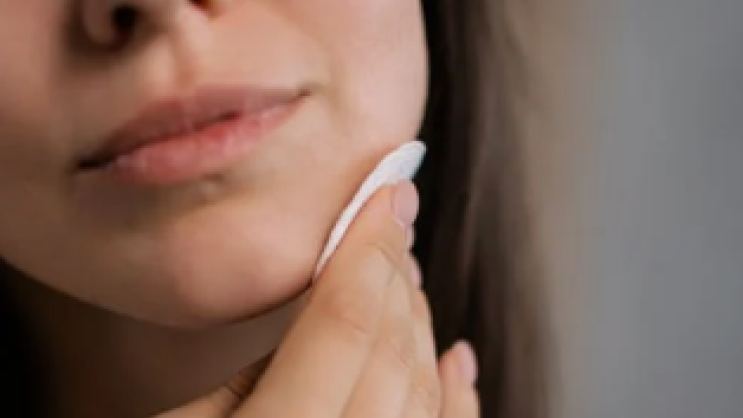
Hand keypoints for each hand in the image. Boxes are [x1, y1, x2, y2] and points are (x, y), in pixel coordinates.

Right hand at [156, 181, 479, 417]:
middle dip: (396, 271)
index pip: (344, 322)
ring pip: (423, 393)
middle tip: (393, 218)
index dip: (367, 245)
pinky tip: (458, 357)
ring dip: (421, 321)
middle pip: (393, 351)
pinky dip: (456, 399)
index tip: (385, 190)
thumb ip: (254, 373)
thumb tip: (329, 312)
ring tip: (408, 269)